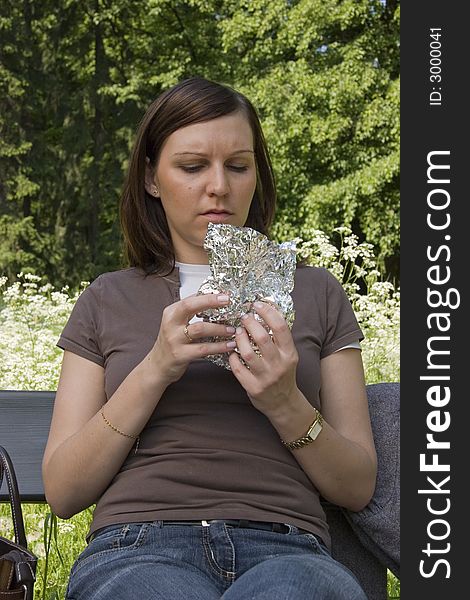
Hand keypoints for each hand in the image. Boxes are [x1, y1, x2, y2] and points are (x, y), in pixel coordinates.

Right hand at [150, 293, 235, 385]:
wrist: (158, 366)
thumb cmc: (172, 343)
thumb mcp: (177, 324)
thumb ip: (192, 312)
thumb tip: (215, 300)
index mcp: (171, 313)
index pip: (190, 298)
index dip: (208, 295)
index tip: (225, 293)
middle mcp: (170, 324)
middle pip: (190, 306)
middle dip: (210, 301)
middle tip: (228, 301)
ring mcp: (174, 339)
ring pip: (200, 328)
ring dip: (219, 328)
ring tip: (233, 329)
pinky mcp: (180, 355)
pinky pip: (203, 348)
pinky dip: (219, 346)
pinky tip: (229, 345)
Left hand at [228, 301, 299, 418]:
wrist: (283, 403)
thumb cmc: (283, 374)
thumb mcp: (288, 356)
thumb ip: (279, 338)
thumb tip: (265, 313)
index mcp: (290, 354)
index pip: (280, 327)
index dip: (268, 312)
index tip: (257, 305)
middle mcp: (279, 365)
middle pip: (262, 338)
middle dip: (250, 323)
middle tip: (244, 317)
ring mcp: (266, 377)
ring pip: (247, 353)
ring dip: (239, 339)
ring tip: (238, 333)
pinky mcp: (253, 387)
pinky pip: (238, 368)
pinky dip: (232, 357)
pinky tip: (232, 352)